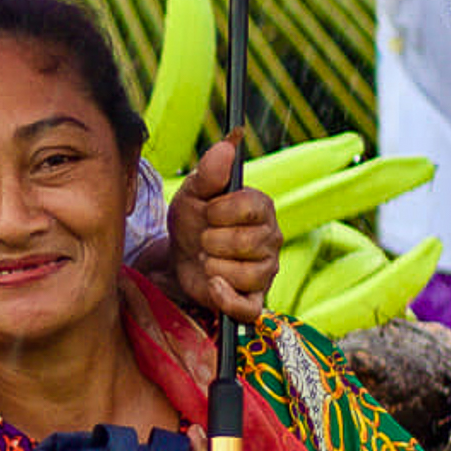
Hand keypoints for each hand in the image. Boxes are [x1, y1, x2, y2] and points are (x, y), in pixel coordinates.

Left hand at [168, 137, 280, 321]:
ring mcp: (266, 271)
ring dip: (213, 268)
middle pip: (245, 242)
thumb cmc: (193, 220)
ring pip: (243, 274)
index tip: (207, 212)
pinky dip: (226, 299)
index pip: (250, 207)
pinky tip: (213, 285)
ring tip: (208, 260)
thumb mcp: (193, 192)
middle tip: (205, 240)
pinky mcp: (254, 299)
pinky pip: (248, 308)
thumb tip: (229, 142)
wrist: (178, 257)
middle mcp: (271, 238)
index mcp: (261, 208)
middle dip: (211, 241)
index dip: (220, 211)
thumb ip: (210, 171)